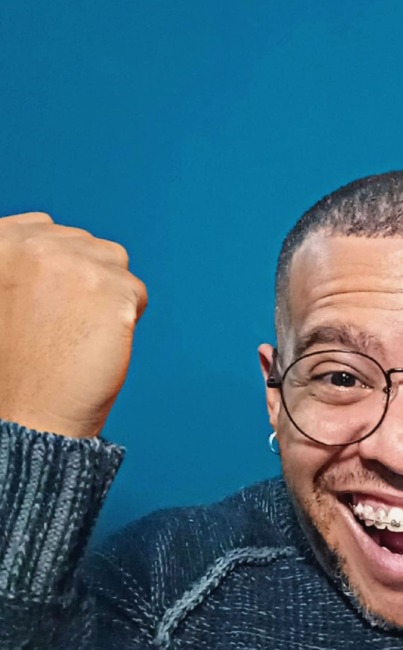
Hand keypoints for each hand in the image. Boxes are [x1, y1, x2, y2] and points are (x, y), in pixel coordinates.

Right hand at [0, 212, 146, 437]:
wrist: (26, 414)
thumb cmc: (9, 367)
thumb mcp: (0, 296)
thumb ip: (19, 263)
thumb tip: (54, 246)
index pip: (44, 227)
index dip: (59, 265)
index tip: (57, 298)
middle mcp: (33, 244)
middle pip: (85, 243)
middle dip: (86, 279)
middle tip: (68, 324)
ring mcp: (74, 263)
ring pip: (114, 262)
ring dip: (109, 293)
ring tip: (83, 331)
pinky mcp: (112, 288)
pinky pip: (135, 293)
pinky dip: (126, 318)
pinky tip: (100, 342)